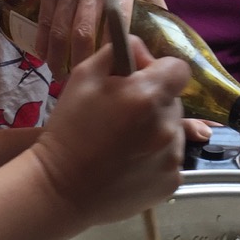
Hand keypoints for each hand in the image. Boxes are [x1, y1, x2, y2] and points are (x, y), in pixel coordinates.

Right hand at [32, 39, 188, 227]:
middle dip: (155, 100)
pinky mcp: (172, 183)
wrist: (60, 190)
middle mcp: (168, 127)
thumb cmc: (68, 130)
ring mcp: (173, 158)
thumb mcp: (83, 77)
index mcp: (148, 96)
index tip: (138, 79)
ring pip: (174, 130)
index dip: (159, 69)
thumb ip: (116, 52)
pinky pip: (170, 158)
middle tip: (123, 113)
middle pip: (174, 100)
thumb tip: (138, 49)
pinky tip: (128, 162)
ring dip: (156, 129)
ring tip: (123, 141)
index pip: (178, 68)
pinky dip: (155, 157)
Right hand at [36, 0, 162, 78]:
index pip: (121, 26)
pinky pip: (44, 17)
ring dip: (58, 57)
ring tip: (61, 76)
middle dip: (81, 63)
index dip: (115, 54)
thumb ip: (154, 4)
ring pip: (61, 28)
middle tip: (83, 84)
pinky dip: (42, 40)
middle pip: (85, 33)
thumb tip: (170, 38)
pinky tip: (44, 56)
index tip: (114, 77)